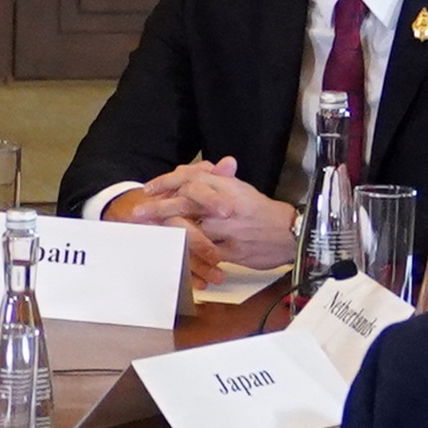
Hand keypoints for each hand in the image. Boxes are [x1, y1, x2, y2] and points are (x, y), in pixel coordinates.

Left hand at [116, 162, 297, 271]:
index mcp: (228, 187)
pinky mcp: (233, 251)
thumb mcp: (239, 189)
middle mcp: (227, 205)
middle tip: (137, 213)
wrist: (290, 233)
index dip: (166, 183)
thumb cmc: (262, 211)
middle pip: (187, 204)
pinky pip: (206, 255)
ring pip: (193, 230)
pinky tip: (171, 255)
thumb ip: (214, 180)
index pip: (191, 180)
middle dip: (159, 209)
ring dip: (169, 232)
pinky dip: (189, 256)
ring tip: (149, 234)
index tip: (147, 189)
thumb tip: (187, 171)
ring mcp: (230, 230)